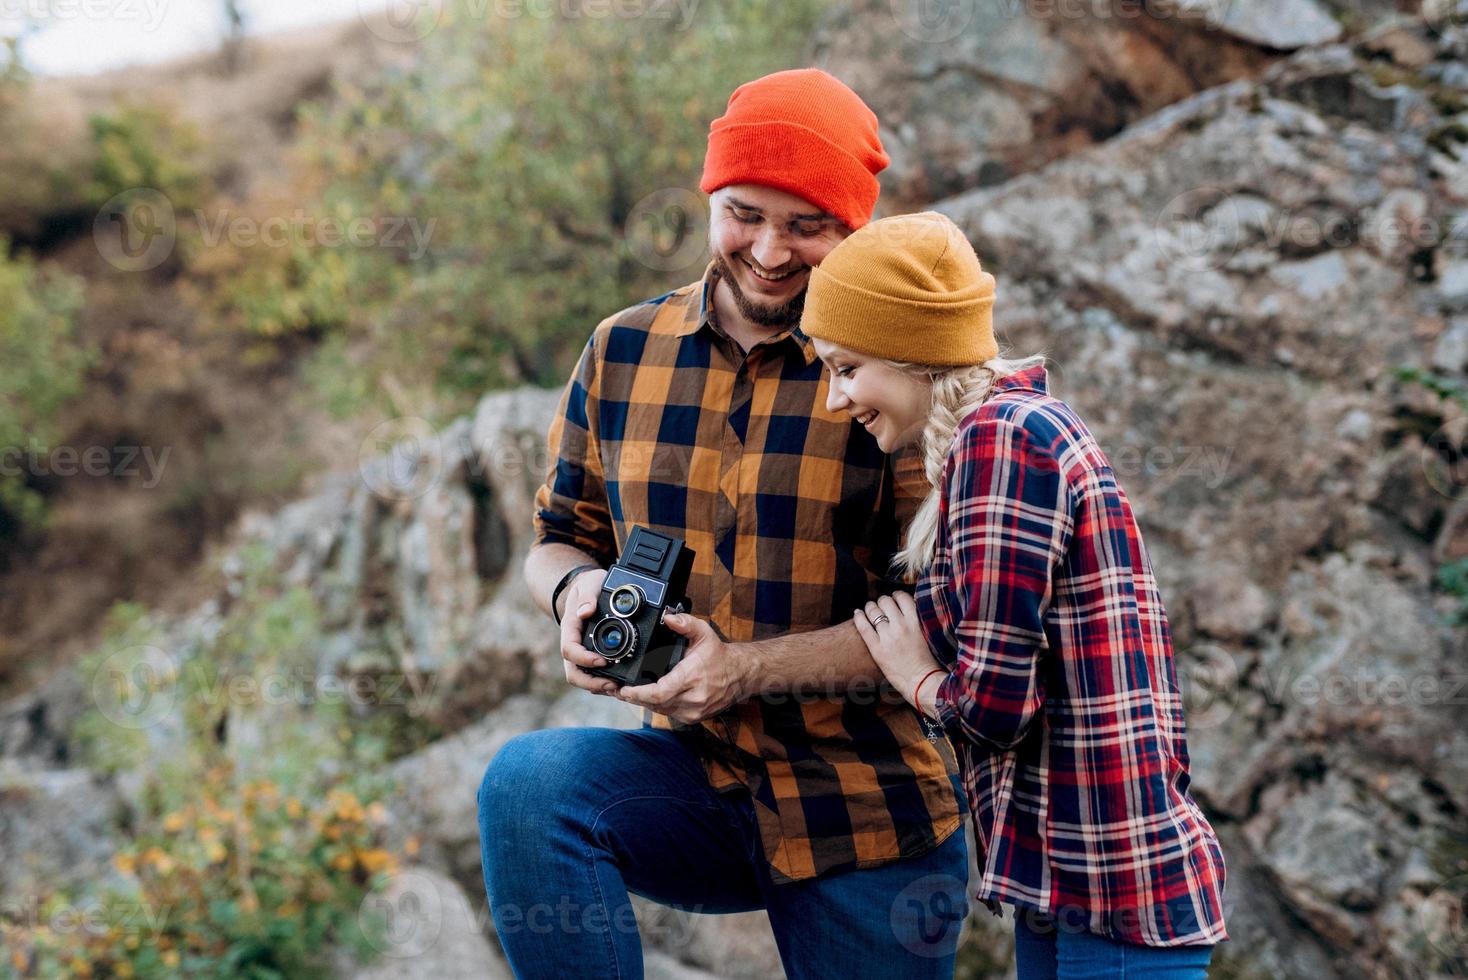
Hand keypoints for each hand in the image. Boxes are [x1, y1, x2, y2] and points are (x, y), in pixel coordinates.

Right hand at [558, 568, 616, 695]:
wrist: (589, 588)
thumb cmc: (589, 586)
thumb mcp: (589, 583)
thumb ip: (587, 596)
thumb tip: (586, 611)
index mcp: (570, 628)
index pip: (569, 650)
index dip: (584, 659)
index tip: (602, 660)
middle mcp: (573, 643)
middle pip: (573, 672)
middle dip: (591, 683)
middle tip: (613, 685)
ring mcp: (581, 652)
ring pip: (583, 677)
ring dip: (598, 686)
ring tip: (619, 688)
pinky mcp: (591, 656)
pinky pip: (593, 674)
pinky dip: (604, 681)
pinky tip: (619, 683)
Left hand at [615, 612, 751, 724]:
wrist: (741, 675)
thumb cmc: (720, 656)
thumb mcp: (704, 633)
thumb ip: (685, 623)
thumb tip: (669, 617)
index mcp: (692, 678)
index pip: (659, 692)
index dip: (638, 694)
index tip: (623, 689)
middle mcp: (693, 698)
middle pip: (655, 704)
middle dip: (634, 698)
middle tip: (616, 689)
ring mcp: (694, 711)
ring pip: (660, 711)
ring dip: (643, 703)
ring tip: (625, 694)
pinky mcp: (694, 717)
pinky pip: (669, 714)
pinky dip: (656, 706)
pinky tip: (646, 699)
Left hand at [853, 592, 940, 705]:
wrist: (921, 682)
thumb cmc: (929, 660)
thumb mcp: (928, 633)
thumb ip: (919, 619)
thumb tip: (909, 605)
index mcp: (916, 621)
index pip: (902, 597)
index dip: (896, 596)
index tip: (895, 599)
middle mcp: (901, 625)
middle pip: (885, 601)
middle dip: (883, 602)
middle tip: (882, 607)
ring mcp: (887, 637)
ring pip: (873, 611)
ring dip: (871, 607)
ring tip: (870, 609)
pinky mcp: (876, 649)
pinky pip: (863, 626)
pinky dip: (858, 617)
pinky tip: (857, 614)